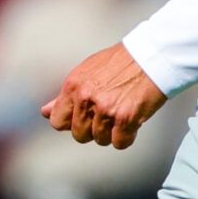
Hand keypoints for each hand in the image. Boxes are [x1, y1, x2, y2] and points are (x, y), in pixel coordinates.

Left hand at [41, 42, 167, 149]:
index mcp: (73, 85)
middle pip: (79, 135)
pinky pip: (120, 143)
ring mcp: (106, 109)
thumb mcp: (87, 71)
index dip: (71, 122)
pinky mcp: (126, 119)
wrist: (152, 55)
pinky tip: (132, 120)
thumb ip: (66, 95)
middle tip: (107, 113)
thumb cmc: (122, 61)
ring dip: (112, 132)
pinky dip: (127, 136)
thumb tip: (45, 111)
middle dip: (93, 128)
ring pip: (101, 140)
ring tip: (121, 112)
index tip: (83, 117)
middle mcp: (86, 98)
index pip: (58, 122)